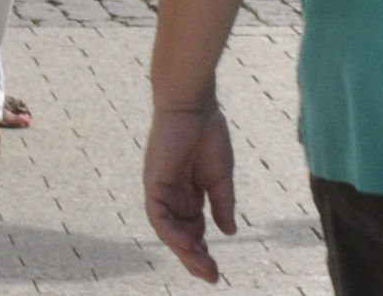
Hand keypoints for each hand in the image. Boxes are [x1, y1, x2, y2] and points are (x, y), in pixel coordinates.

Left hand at [144, 99, 240, 281]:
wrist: (194, 105)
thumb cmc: (207, 133)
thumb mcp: (220, 177)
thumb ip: (222, 204)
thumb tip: (229, 232)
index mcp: (189, 194)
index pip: (194, 230)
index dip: (203, 250)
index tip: (216, 270)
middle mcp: (173, 196)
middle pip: (181, 235)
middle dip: (194, 257)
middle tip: (211, 276)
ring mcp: (161, 190)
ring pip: (168, 230)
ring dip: (184, 250)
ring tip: (202, 266)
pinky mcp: (153, 182)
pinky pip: (158, 215)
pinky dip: (171, 231)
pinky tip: (186, 244)